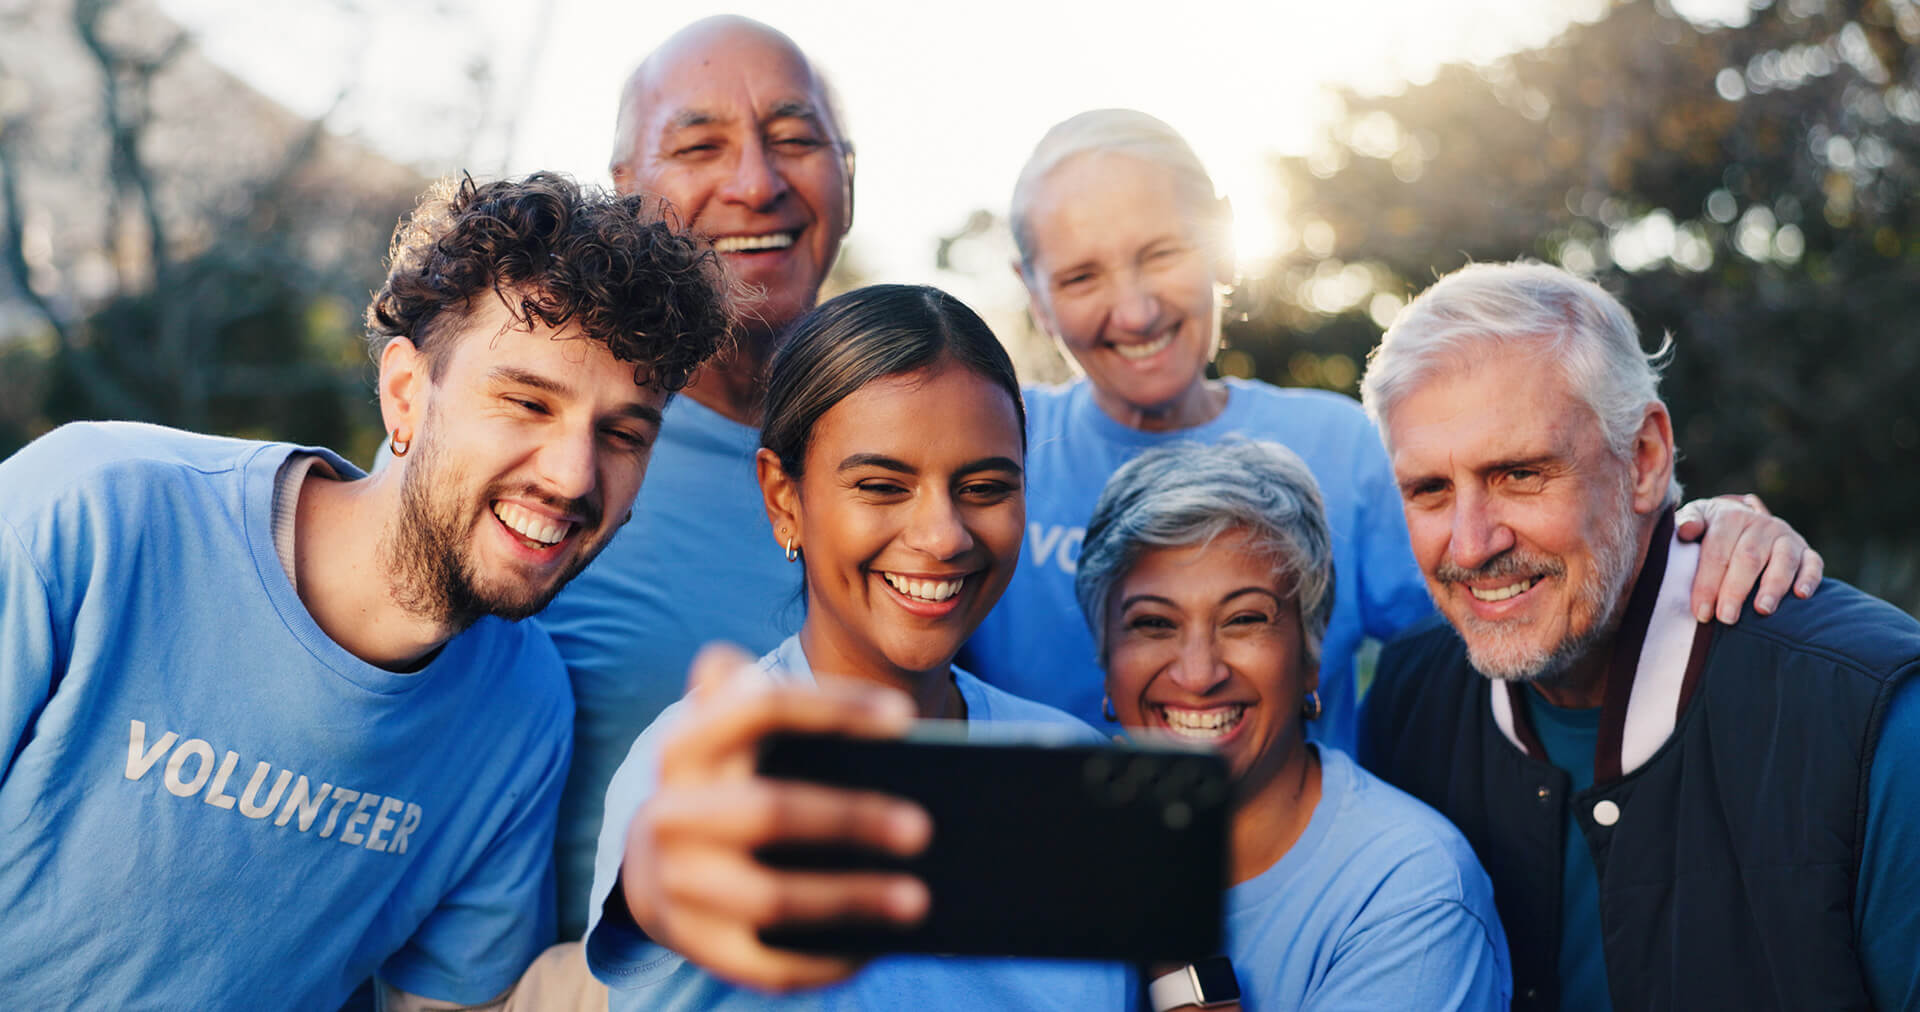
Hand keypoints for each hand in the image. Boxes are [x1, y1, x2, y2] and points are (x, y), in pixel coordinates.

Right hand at [619, 644, 931, 991]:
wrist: (652, 865)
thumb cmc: (724, 784)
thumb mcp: (724, 731)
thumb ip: (757, 696)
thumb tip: (846, 703)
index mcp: (686, 746)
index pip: (759, 709)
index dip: (833, 707)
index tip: (905, 717)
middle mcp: (671, 814)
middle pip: (770, 811)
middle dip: (849, 819)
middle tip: (923, 828)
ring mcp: (679, 884)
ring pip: (772, 898)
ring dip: (850, 899)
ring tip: (917, 898)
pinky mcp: (695, 943)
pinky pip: (768, 963)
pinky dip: (826, 961)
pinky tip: (877, 947)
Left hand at [1676, 493, 1823, 623]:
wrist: (1739, 518)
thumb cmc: (1709, 529)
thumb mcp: (1696, 519)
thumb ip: (1688, 523)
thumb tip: (1686, 531)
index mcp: (1730, 517)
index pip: (1717, 552)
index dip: (1707, 582)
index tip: (1701, 612)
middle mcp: (1761, 524)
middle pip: (1748, 558)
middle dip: (1736, 590)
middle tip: (1727, 618)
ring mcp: (1786, 536)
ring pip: (1782, 560)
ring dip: (1773, 586)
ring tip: (1763, 610)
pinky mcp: (1806, 550)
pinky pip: (1813, 563)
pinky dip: (1809, 578)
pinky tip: (1801, 595)